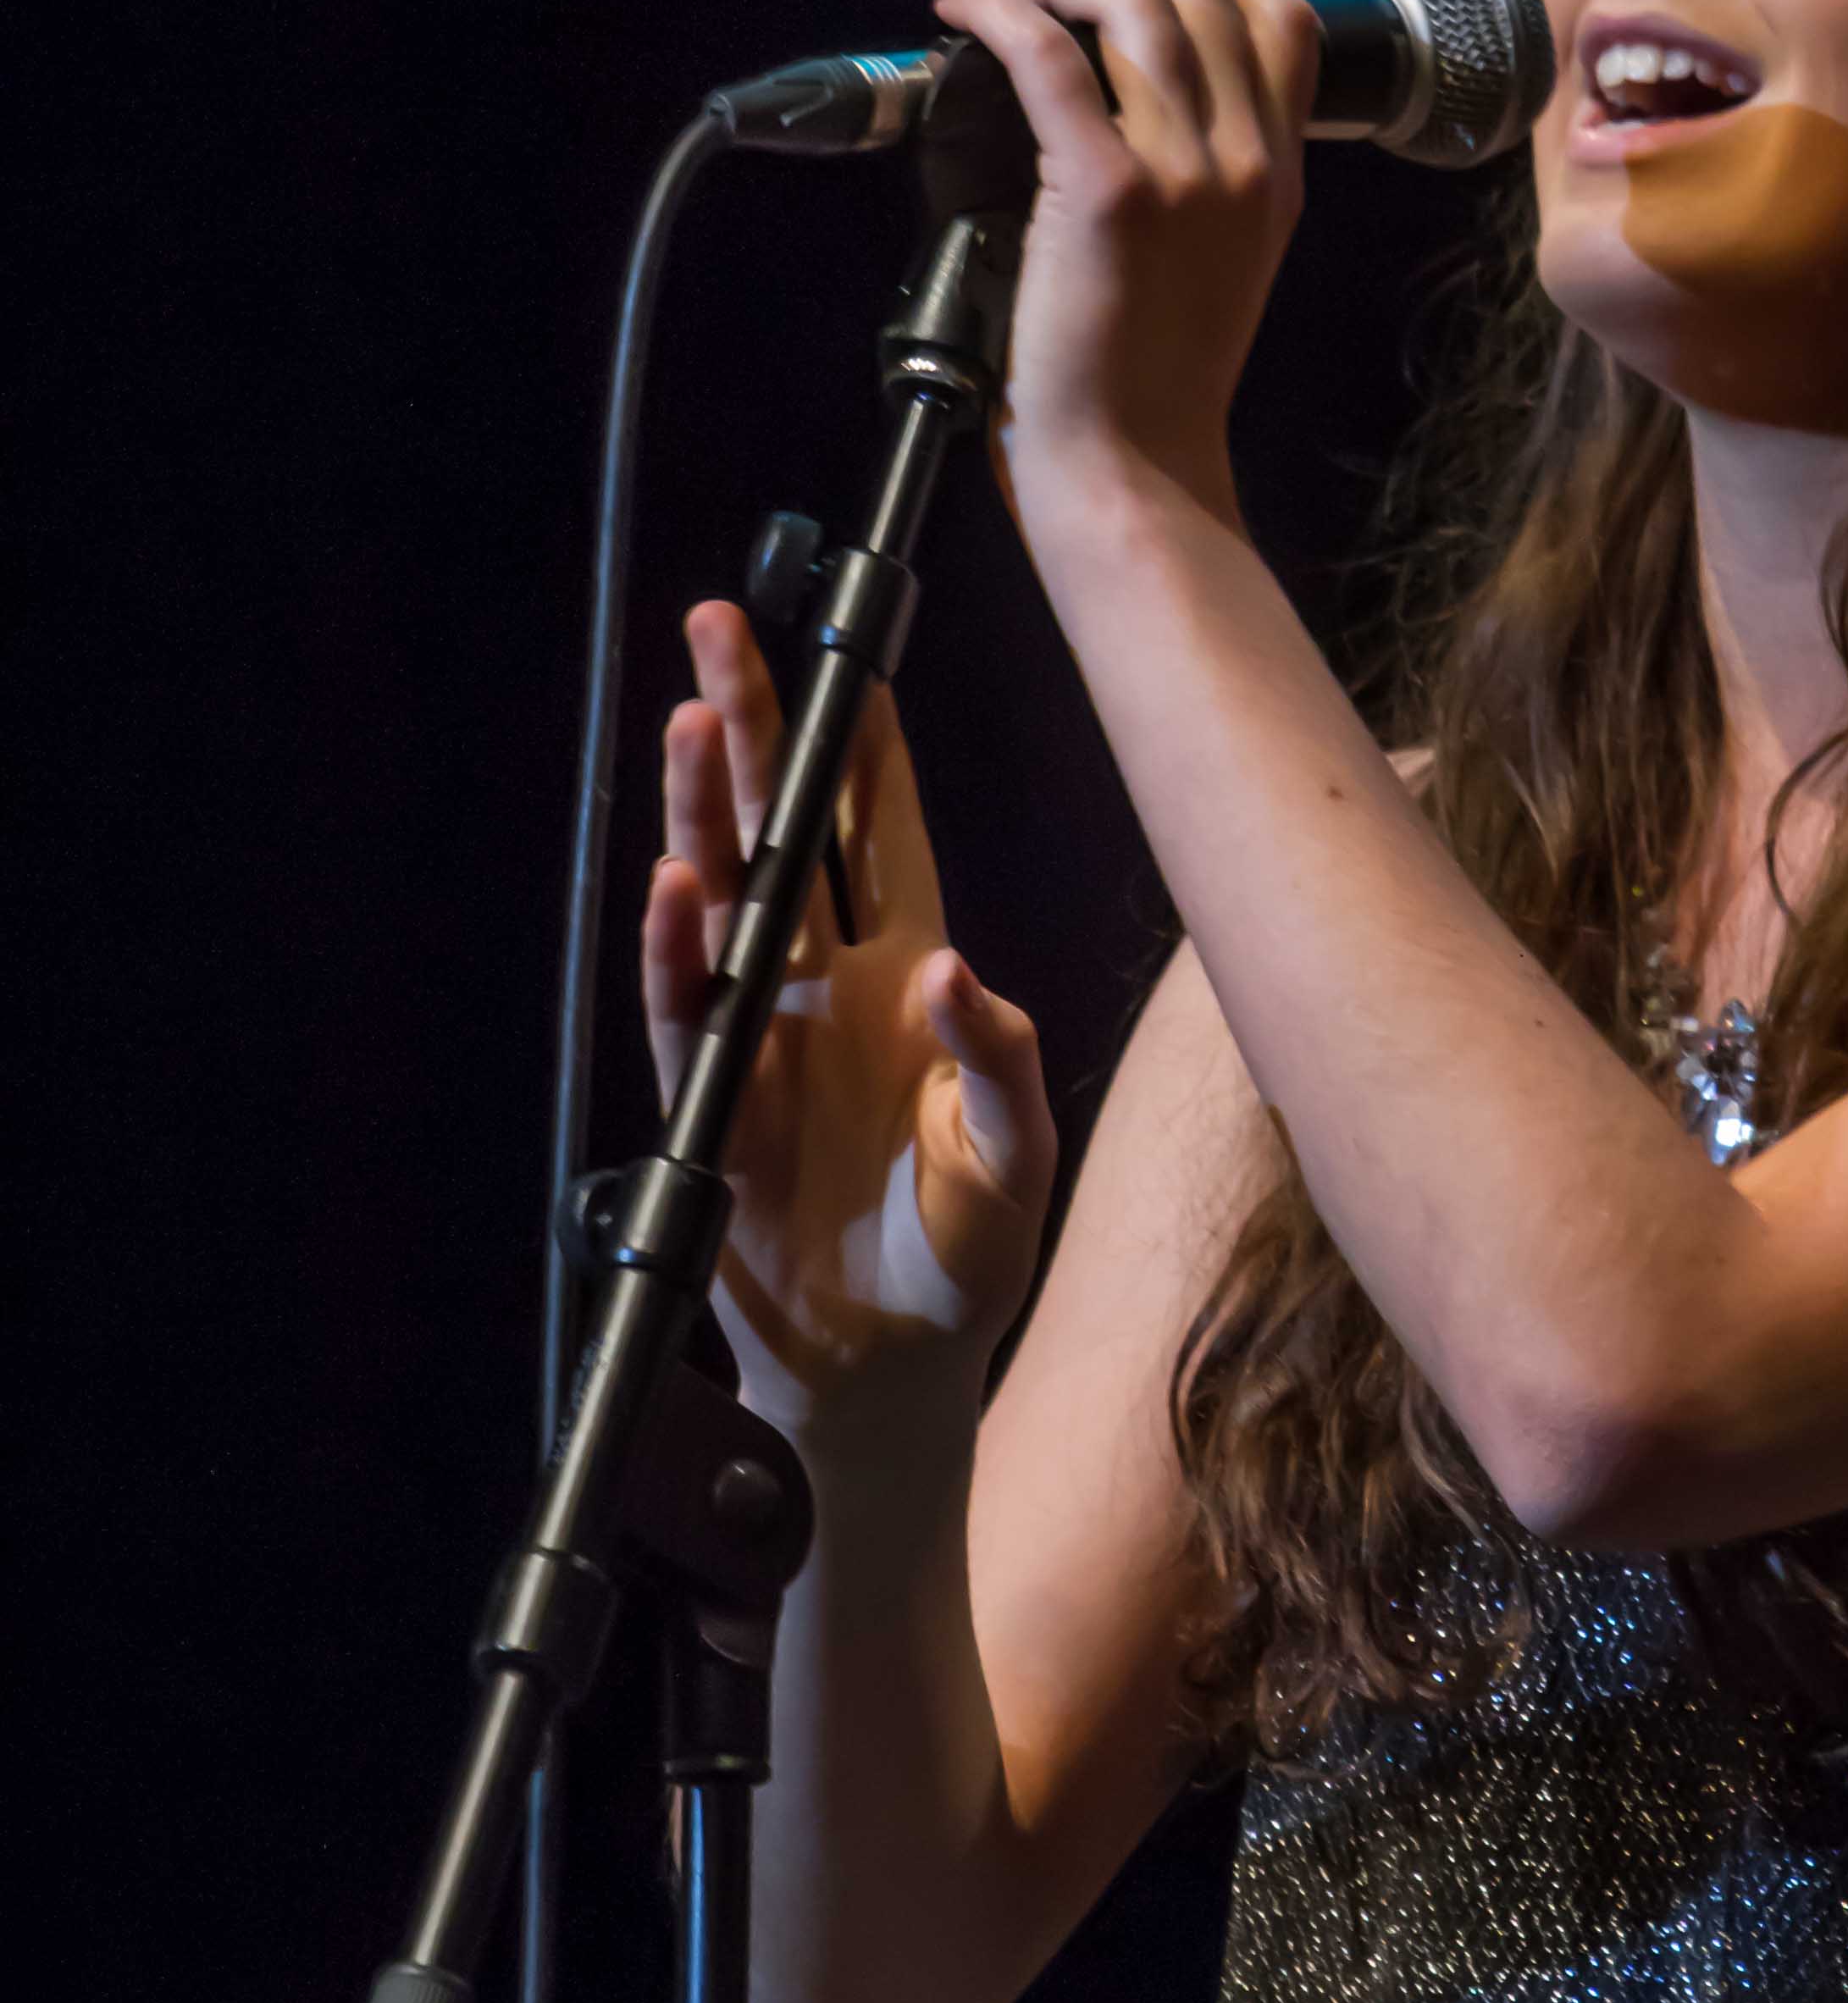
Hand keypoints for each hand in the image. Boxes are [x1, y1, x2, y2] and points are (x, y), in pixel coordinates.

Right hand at [643, 602, 1058, 1428]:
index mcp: (911, 976)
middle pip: (785, 830)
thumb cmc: (963, 1257)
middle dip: (754, 729)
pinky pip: (683, 1010)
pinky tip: (675, 883)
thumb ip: (998, 1063)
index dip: (866, 747)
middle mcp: (828, 985)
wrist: (884, 1372)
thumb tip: (950, 971)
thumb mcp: (1017, 1163)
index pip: (884, 833)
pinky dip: (676, 950)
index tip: (847, 654)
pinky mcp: (710, 1104)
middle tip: (720, 629)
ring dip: (703, 811)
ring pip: (723, 893)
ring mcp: (763, 1036)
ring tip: (688, 718)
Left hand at [929, 0, 1318, 540]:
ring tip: (1013, 0)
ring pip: (1135, 5)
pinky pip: (1050, 57)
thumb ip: (1218, 177)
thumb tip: (1147, 95)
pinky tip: (969, 12)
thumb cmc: (1158, 377)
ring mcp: (1185, 173)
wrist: (1134, 466)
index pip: (1282, 16)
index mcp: (1281, 175)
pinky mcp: (1107, 191)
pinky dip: (1001, 14)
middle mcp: (1247, 161)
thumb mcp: (1231, 260)